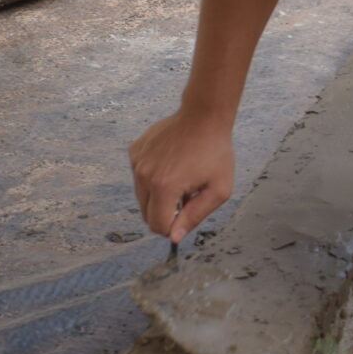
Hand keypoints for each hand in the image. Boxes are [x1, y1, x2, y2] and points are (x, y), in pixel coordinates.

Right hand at [129, 106, 233, 241]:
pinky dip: (152, 177)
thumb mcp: (218, 190)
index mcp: (165, 187)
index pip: (157, 226)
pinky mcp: (135, 151)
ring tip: (179, 178)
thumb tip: (174, 238)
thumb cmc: (215, 152)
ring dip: (158, 195)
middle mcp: (144, 175)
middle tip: (186, 196)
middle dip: (165, 212)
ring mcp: (137, 162)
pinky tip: (170, 163)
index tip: (185, 215)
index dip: (172, 227)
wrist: (203, 116)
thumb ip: (195, 216)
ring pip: (141, 196)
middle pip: (146, 214)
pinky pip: (139, 177)